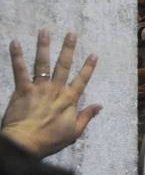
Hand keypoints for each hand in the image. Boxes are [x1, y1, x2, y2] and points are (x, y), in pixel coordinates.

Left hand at [1, 30, 101, 157]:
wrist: (25, 143)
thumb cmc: (50, 140)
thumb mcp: (74, 132)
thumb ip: (86, 116)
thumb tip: (100, 106)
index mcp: (69, 100)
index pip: (81, 80)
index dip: (88, 67)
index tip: (94, 54)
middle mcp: (55, 90)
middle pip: (63, 65)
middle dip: (68, 49)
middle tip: (71, 33)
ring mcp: (39, 88)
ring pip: (42, 63)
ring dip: (44, 46)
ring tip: (44, 31)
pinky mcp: (22, 90)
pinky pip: (19, 70)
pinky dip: (17, 56)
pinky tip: (15, 43)